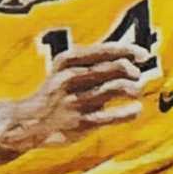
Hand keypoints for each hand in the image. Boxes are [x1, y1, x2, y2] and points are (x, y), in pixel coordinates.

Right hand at [0, 41, 145, 151]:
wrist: (29, 121)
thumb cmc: (55, 93)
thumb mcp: (64, 70)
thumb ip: (92, 62)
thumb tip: (129, 55)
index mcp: (67, 61)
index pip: (105, 50)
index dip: (129, 51)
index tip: (144, 55)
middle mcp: (70, 78)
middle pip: (114, 67)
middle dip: (132, 71)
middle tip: (136, 76)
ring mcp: (75, 101)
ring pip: (116, 88)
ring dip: (133, 89)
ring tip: (135, 91)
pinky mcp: (80, 123)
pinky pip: (112, 116)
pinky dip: (128, 112)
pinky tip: (136, 110)